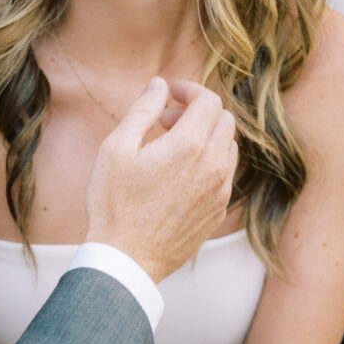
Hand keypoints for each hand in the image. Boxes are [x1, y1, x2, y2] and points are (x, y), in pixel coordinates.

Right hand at [84, 77, 236, 282]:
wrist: (126, 259)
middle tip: (166, 120)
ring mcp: (220, 192)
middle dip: (198, 111)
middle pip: (225, 120)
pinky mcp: (217, 211)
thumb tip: (159, 84)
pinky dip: (209, 161)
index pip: (209, 101)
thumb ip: (142, 110)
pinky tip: (179, 173)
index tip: (171, 94)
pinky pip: (225, 174)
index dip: (190, 90)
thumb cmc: (114, 204)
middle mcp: (213, 167)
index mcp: (189, 146)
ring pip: (229, 147)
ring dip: (206, 136)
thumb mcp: (116, 148)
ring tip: (172, 146)